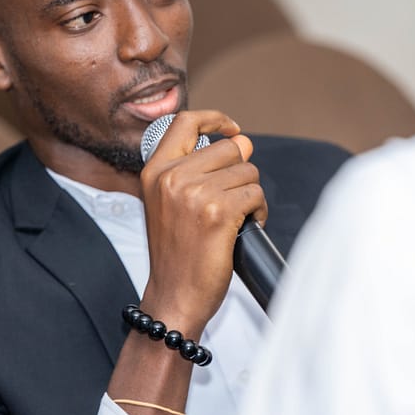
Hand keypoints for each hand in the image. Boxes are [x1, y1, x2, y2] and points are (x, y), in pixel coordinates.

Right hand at [139, 110, 266, 335]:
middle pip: (230, 148)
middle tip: (234, 200)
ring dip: (252, 195)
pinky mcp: (218, 212)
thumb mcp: (170, 202)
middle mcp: (172, 177)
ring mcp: (195, 193)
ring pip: (248, 171)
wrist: (174, 295)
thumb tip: (243, 140)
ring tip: (237, 218)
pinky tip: (245, 228)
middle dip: (241, 172)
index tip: (231, 129)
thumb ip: (197, 169)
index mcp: (155, 170)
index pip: (185, 122)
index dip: (214, 119)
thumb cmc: (177, 252)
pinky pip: (256, 195)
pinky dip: (259, 212)